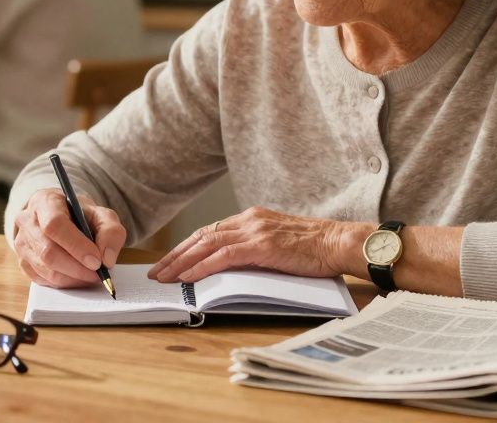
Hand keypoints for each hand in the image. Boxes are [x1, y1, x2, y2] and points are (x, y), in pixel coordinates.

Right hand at [12, 189, 126, 288]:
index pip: (54, 225)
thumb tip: (106, 259)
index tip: (96, 261)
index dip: (76, 246)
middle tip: (98, 274)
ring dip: (73, 278)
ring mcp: (21, 243)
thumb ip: (110, 231)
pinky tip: (78, 277)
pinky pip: (42, 280)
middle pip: (48, 251)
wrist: (61, 217)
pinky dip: (64, 283)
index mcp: (45, 202)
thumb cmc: (80, 215)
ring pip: (45, 269)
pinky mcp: (22, 262)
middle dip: (77, 267)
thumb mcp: (101, 214)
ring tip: (91, 276)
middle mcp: (27, 221)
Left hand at [148, 207, 354, 282]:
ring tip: (165, 277)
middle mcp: (249, 220)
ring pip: (207, 244)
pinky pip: (223, 256)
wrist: (339, 242)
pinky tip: (188, 277)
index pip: (210, 232)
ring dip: (182, 262)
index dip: (186, 247)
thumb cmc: (314, 248)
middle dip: (176, 255)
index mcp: (251, 218)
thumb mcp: (278, 244)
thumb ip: (254, 249)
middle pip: (202, 236)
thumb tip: (229, 266)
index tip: (169, 261)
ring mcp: (254, 231)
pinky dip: (202, 266)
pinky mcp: (261, 245)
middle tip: (157, 272)